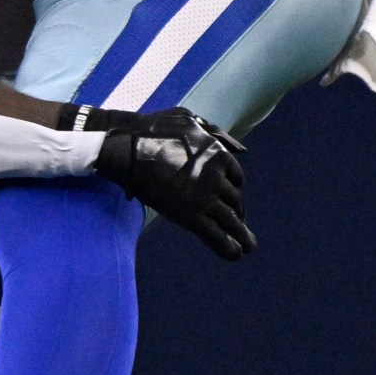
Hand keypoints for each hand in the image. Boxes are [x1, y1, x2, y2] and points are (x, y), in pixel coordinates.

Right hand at [86, 107, 253, 260]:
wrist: (127, 147)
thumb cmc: (153, 130)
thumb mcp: (189, 119)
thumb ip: (214, 132)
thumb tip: (238, 149)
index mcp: (219, 155)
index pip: (236, 177)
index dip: (233, 189)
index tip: (230, 199)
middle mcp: (216, 178)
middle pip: (235, 200)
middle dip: (238, 214)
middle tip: (240, 226)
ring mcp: (204, 198)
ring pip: (231, 221)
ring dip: (242, 235)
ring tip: (248, 247)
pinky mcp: (189, 215)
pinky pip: (214, 234)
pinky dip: (227, 247)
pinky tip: (235, 255)